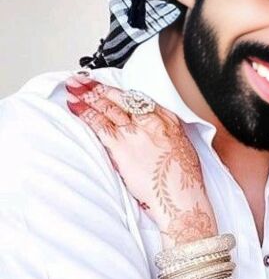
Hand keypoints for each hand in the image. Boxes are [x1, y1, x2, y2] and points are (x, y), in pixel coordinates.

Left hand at [66, 74, 217, 245]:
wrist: (181, 198)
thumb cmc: (185, 181)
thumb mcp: (184, 150)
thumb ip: (167, 137)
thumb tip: (155, 137)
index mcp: (169, 122)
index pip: (140, 100)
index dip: (121, 93)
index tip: (111, 88)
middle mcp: (152, 122)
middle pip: (121, 100)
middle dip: (99, 88)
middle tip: (83, 81)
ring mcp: (136, 133)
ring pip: (107, 108)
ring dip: (87, 96)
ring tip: (74, 89)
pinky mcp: (122, 146)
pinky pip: (99, 124)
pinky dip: (85, 113)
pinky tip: (75, 106)